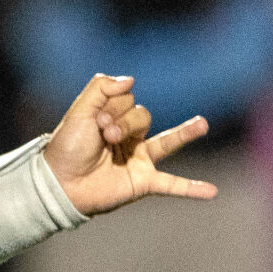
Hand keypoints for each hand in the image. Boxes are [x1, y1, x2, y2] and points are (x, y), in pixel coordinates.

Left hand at [42, 73, 216, 216]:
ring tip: (202, 124)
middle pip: (143, 115)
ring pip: (166, 142)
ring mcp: (138, 160)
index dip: (113, 106)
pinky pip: (171, 185)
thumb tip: (131, 80)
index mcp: (112, 118)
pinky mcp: (142, 182)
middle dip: (124, 121)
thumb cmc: (67, 147)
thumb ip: (101, 88)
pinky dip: (191, 189)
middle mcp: (128, 137)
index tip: (95, 121)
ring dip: (185, 133)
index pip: (127, 99)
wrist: (60, 182)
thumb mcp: (80, 110)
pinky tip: (212, 192)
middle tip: (106, 134)